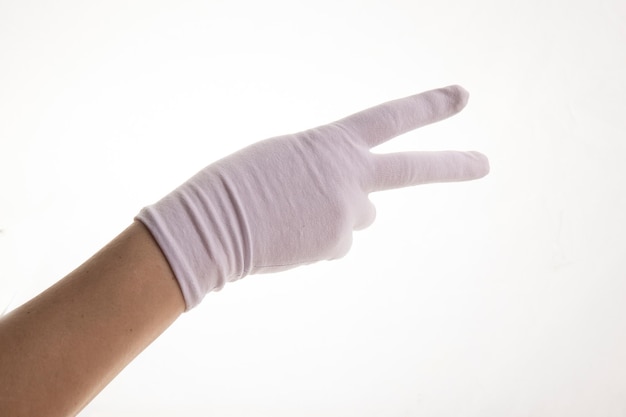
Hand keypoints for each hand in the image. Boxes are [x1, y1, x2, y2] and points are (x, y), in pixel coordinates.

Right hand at [136, 85, 488, 308]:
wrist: (215, 225)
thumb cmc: (241, 182)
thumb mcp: (291, 158)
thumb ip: (335, 172)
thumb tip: (369, 210)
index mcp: (333, 143)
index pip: (390, 118)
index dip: (427, 106)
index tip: (461, 97)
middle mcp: (351, 177)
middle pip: (411, 170)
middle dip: (453, 165)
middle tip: (485, 164)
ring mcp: (348, 214)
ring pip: (358, 214)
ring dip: (334, 212)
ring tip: (293, 212)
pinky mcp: (337, 246)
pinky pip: (336, 240)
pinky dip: (316, 237)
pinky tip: (290, 234)